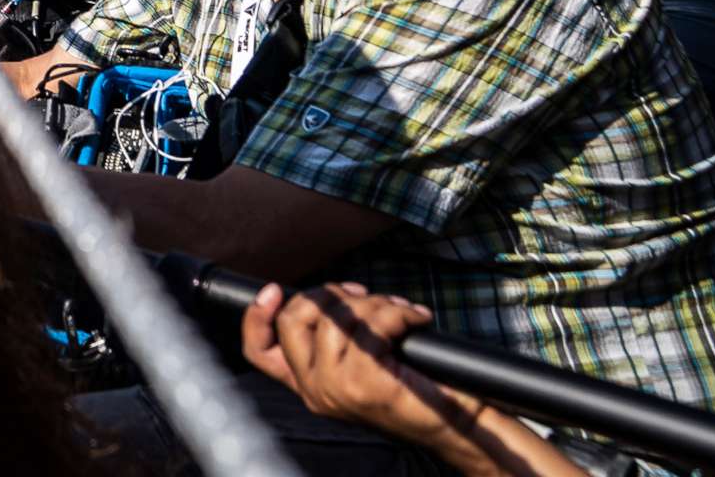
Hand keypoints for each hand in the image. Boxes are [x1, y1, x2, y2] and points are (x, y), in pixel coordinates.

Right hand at [241, 283, 486, 452]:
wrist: (458, 425)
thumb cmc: (416, 390)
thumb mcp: (362, 366)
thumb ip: (334, 342)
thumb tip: (329, 296)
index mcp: (309, 386)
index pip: (259, 353)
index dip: (256, 315)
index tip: (273, 289)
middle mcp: (315, 391)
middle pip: (293, 320)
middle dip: (328, 294)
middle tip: (361, 296)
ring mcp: (338, 389)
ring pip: (337, 318)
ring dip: (375, 303)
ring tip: (400, 313)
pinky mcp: (366, 382)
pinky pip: (373, 324)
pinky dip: (398, 312)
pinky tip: (416, 320)